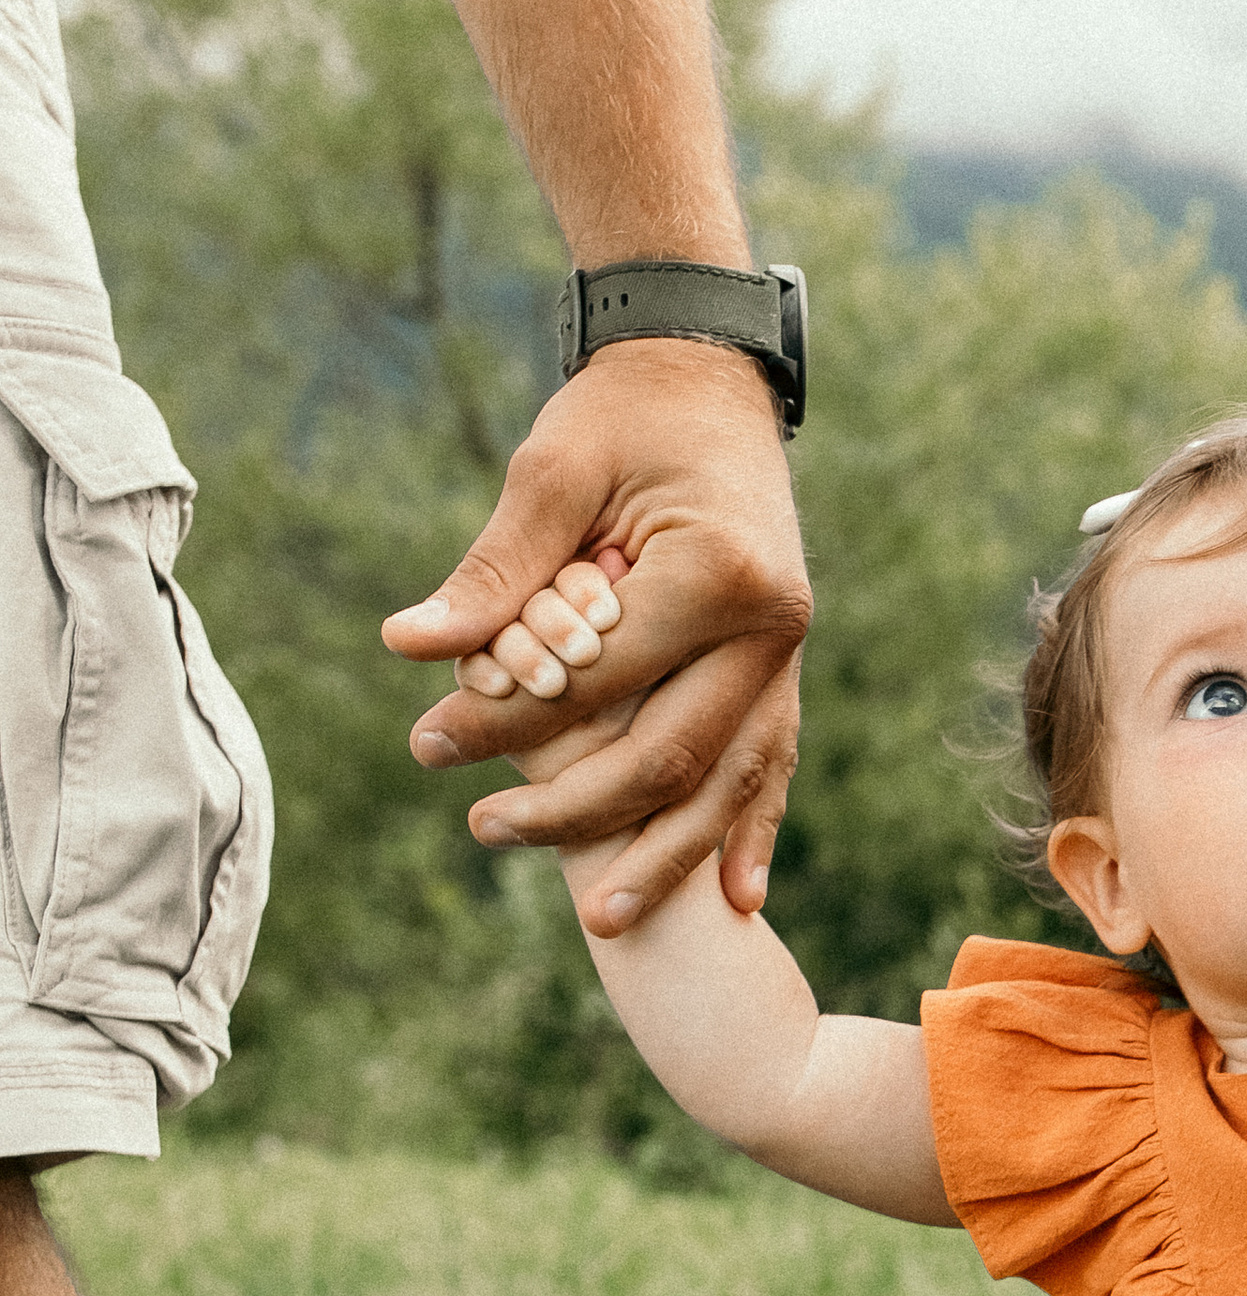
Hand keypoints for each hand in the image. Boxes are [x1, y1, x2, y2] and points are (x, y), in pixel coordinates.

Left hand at [383, 337, 812, 934]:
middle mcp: (771, 628)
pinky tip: (735, 897)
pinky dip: (750, 831)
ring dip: (666, 857)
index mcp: (717, 575)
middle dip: (576, 811)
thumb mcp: (551, 476)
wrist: (708, 376)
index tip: (426, 740)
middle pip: (668, 754)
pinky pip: (772, 765)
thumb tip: (408, 647)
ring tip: (602, 918)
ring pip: (726, 782)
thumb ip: (493, 573)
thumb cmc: (622, 417)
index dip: (507, 720)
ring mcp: (789, 656)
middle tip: (482, 833)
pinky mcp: (785, 669)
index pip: (598, 679)